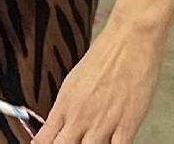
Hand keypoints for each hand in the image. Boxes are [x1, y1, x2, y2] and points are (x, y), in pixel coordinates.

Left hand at [37, 19, 166, 142]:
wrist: (129, 40)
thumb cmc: (105, 55)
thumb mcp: (75, 80)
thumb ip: (68, 107)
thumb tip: (63, 126)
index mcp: (65, 104)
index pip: (44, 139)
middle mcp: (80, 116)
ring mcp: (103, 123)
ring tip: (93, 141)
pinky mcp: (126, 124)